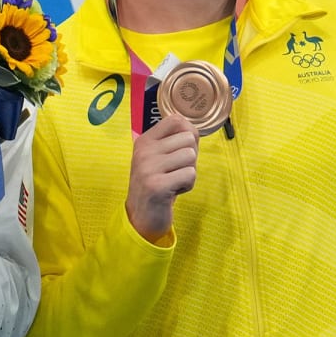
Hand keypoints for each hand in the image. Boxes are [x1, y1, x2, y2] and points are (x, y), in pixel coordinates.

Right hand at [125, 112, 198, 242]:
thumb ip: (173, 142)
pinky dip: (188, 185)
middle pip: (188, 138)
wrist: (141, 216)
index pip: (176, 120)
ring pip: (190, 156)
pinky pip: (190, 174)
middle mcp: (144, 151)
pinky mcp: (157, 185)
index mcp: (144, 140)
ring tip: (174, 180)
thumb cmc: (156, 183)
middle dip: (190, 157)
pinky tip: (174, 190)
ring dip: (189, 172)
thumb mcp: (158, 158)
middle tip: (175, 170)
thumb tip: (193, 130)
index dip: (188, 133)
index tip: (181, 150)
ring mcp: (148, 167)